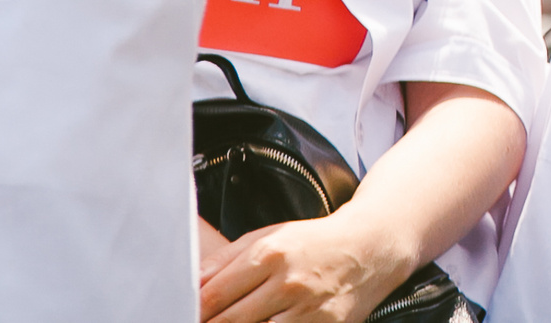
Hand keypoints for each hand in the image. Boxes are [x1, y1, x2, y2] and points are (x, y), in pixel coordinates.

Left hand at [198, 213, 411, 322]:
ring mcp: (308, 310)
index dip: (192, 311)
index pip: (214, 295)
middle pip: (229, 322)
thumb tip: (190, 284)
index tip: (179, 314)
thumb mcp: (268, 236)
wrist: (371, 247)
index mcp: (270, 253)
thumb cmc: (313, 242)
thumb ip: (225, 260)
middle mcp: (288, 282)